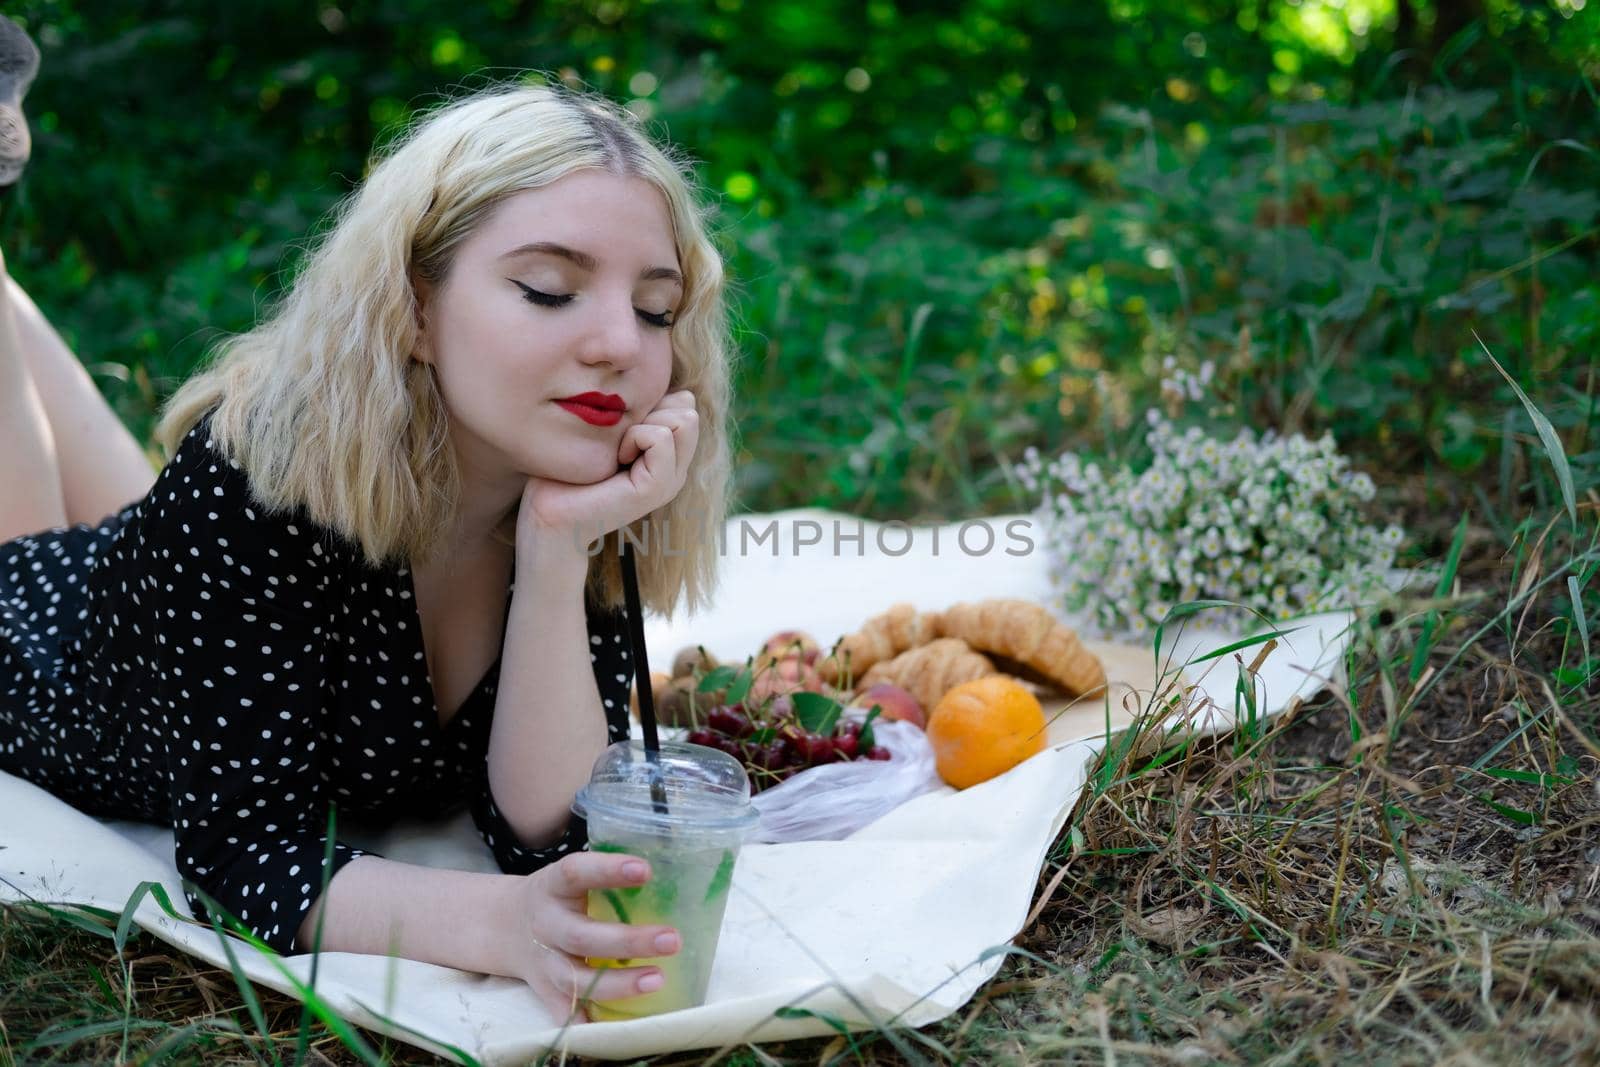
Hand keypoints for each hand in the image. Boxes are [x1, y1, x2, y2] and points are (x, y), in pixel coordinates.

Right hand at [505, 850, 680, 1025]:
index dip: (607, 870)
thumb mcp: (573, 877)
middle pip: (582, 937)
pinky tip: (618, 1026)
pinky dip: (588, 1021)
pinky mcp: (545, 991)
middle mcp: (546, 924)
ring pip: (576, 979)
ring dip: (618, 984)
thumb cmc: (560, 896)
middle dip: (628, 941)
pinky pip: (565, 1012)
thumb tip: (676, 874)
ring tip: (658, 979)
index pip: (575, 872)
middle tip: (672, 939)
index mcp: (553, 886)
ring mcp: (544, 963)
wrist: (505, 926)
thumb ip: (610, 877)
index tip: (645, 870)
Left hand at [518, 390, 698, 549]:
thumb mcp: (611, 430)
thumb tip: (671, 389)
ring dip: (642, 423)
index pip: (685, 404)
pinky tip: (615, 458)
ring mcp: (669, 482)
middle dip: (651, 409)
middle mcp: (675, 471)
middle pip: (688, 410)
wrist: (547, 515)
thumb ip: (639, 412)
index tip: (620, 426)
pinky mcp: (657, 488)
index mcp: (667, 457)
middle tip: (619, 438)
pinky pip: (661, 436)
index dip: (652, 401)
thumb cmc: (567, 471)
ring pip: (684, 419)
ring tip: (617, 450)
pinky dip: (634, 436)